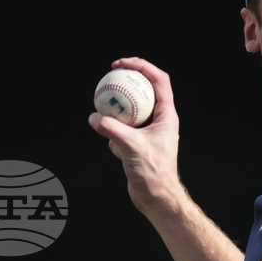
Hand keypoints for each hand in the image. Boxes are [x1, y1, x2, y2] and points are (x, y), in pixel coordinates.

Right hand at [88, 57, 184, 214]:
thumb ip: (113, 130)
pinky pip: (121, 129)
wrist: (156, 197)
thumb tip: (94, 117)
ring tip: (103, 106)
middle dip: (127, 80)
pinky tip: (111, 143)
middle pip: (144, 91)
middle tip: (109, 73)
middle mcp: (160, 121)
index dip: (142, 66)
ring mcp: (148, 132)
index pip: (159, 81)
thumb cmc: (152, 173)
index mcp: (167, 116)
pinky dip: (113, 132)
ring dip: (116, 109)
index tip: (122, 63)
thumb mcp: (131, 147)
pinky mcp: (137, 143)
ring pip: (130, 110)